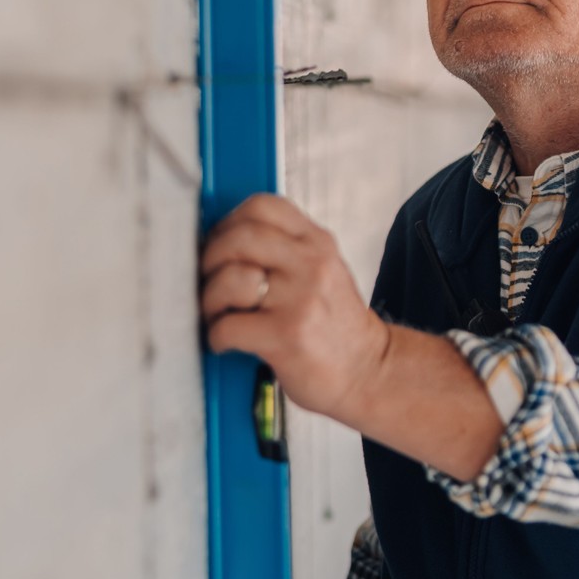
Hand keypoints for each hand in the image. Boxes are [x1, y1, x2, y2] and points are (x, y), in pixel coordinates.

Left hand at [199, 194, 389, 420]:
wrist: (369, 372)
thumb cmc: (336, 327)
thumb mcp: (324, 273)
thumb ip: (286, 251)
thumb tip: (226, 241)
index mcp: (318, 244)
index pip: (262, 206)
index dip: (229, 223)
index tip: (221, 243)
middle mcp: (312, 265)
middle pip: (240, 237)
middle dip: (210, 259)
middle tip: (208, 280)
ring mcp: (300, 299)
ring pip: (230, 279)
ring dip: (210, 299)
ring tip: (217, 313)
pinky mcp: (286, 335)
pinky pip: (228, 326)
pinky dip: (217, 336)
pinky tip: (226, 341)